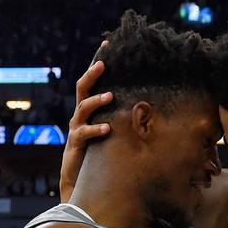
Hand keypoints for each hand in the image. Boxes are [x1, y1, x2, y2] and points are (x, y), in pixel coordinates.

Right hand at [60, 44, 112, 200]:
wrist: (81, 184)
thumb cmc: (101, 156)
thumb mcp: (114, 133)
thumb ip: (124, 118)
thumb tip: (151, 105)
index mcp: (91, 110)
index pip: (93, 82)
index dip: (98, 62)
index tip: (107, 44)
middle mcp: (81, 116)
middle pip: (83, 88)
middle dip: (92, 74)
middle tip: (103, 63)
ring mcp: (77, 129)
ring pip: (83, 108)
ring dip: (96, 101)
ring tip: (110, 96)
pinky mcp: (76, 145)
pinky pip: (84, 133)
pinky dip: (96, 129)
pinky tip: (108, 128)